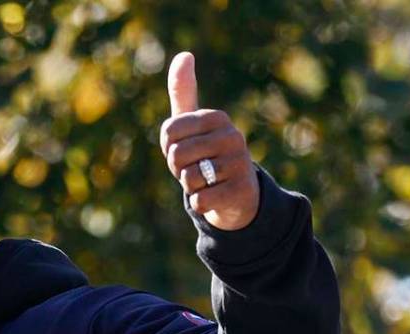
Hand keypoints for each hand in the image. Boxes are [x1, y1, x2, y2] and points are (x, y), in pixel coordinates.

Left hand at [159, 52, 259, 230]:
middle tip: (196, 168)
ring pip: (189, 179)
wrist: (236, 193)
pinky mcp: (241, 190)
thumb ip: (183, 92)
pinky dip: (201, 203)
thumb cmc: (205, 154)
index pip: (168, 132)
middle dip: (179, 168)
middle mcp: (232, 136)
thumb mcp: (192, 124)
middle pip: (177, 155)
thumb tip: (184, 55)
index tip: (186, 149)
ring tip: (208, 181)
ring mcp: (240, 163)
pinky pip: (200, 200)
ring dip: (191, 186)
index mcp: (216, 117)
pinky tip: (215, 197)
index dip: (168, 147)